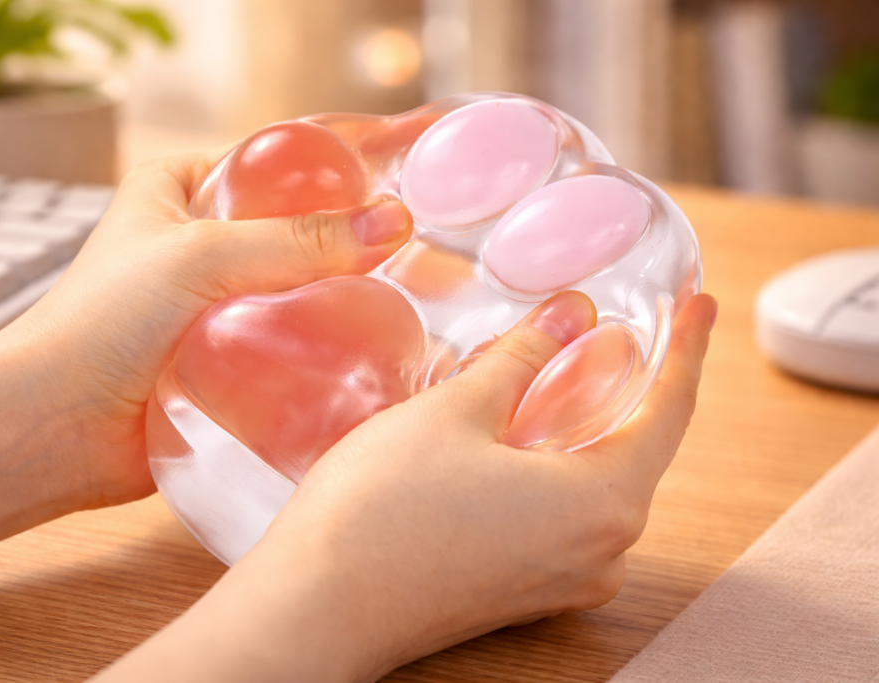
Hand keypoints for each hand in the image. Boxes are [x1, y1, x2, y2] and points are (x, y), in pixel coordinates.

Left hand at [0, 151, 415, 507]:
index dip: (329, 177)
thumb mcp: (201, 257)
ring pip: (290, 289)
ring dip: (332, 300)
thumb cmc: (102, 324)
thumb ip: (298, 240)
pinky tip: (360, 351)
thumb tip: (391, 223)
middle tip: (408, 256)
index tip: (393, 192)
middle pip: (288, 230)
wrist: (55, 429)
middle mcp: (195, 241)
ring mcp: (210, 302)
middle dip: (341, 245)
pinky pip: (283, 342)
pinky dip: (315, 345)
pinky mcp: (223, 358)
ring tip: (397, 305)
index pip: (269, 166)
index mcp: (176, 189)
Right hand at [94, 291, 716, 682]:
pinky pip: (561, 512)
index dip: (688, 348)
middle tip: (621, 325)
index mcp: (603, 504)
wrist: (317, 606)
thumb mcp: (458, 412)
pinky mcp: (521, 588)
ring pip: (592, 481)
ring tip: (560, 367)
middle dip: (628, 383)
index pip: (669, 410)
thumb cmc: (382, 509)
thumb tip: (570, 316)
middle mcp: (599, 552)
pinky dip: (553, 463)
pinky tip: (517, 430)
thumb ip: (524, 358)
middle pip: (634, 448)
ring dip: (582, 422)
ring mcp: (561, 578)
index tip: (699, 304)